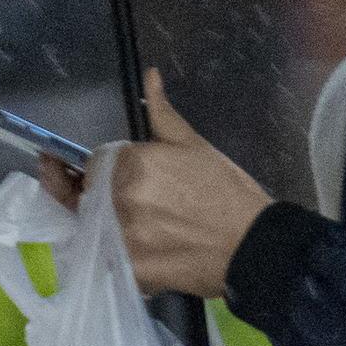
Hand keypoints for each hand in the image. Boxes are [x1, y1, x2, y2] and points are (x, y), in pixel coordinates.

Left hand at [97, 75, 271, 298]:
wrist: (254, 244)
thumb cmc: (228, 191)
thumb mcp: (194, 145)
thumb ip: (162, 113)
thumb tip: (149, 75)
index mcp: (132, 164)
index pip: (95, 162)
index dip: (105, 167)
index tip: (121, 175)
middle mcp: (119, 199)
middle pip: (91, 195)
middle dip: (106, 194)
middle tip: (142, 204)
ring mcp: (122, 238)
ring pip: (96, 228)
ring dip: (110, 225)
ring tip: (147, 228)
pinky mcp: (129, 270)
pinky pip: (109, 258)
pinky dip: (120, 253)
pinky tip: (145, 250)